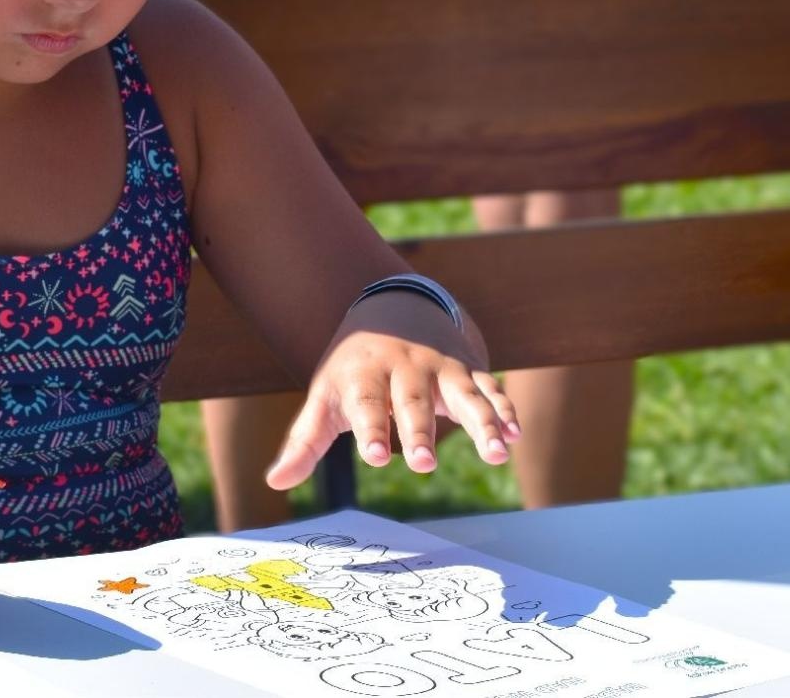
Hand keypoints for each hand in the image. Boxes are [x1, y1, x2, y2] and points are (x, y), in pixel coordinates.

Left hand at [264, 291, 517, 489]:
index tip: (377, 457)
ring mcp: (441, 368)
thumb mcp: (325, 396)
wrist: (392, 307)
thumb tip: (274, 482)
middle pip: (413, 401)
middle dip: (419, 431)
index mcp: (365, 376)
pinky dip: (505, 410)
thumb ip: (304, 441)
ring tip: (496, 453)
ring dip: (482, 423)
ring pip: (463, 394)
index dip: (371, 430)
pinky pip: (490, 388)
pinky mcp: (468, 370)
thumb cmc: (353, 369)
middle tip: (424, 464)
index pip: (366, 404)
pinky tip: (515, 436)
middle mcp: (405, 368)